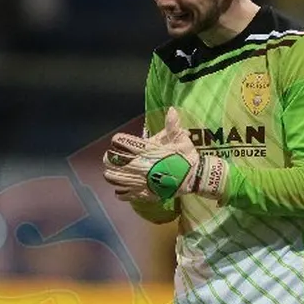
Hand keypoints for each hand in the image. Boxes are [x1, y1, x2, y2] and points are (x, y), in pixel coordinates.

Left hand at [103, 107, 227, 201]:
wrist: (194, 178)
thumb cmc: (186, 157)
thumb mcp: (181, 139)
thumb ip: (172, 125)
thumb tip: (172, 109)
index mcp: (145, 149)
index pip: (121, 142)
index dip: (118, 141)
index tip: (119, 142)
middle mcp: (138, 164)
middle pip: (112, 161)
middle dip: (110, 159)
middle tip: (112, 159)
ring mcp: (139, 180)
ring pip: (113, 178)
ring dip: (112, 175)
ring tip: (114, 173)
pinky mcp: (142, 194)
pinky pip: (122, 194)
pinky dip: (120, 191)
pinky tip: (124, 187)